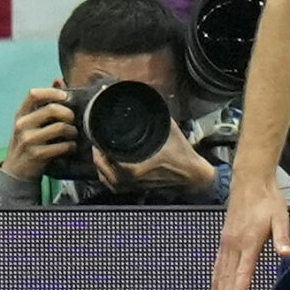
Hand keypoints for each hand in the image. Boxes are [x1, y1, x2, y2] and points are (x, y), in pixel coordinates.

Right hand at [3, 88, 76, 180]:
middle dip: (69, 114)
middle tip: (72, 121)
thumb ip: (44, 103)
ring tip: (72, 135)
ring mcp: (28, 140)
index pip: (34, 94)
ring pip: (60, 127)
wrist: (17, 171)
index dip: (53, 92)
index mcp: (21, 114)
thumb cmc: (29, 142)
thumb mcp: (31, 122)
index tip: (66, 97)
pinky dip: (71, 146)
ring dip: (72, 131)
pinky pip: (63, 145)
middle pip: (52, 109)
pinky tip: (70, 147)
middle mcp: (22, 125)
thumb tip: (59, 80)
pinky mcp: (37, 154)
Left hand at [98, 119, 217, 196]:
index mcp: (133, 168)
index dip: (98, 142)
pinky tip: (109, 164)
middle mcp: (129, 181)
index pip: (103, 156)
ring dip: (101, 163)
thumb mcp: (169, 129)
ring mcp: (130, 188)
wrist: (192, 175)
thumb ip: (156, 114)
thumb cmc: (182, 155)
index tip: (98, 132)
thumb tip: (146, 99)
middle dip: (97, 151)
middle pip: (100, 166)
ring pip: (103, 176)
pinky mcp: (133, 191)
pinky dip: (107, 174)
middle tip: (98, 138)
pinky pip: (111, 184)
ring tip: (103, 150)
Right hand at [213, 171, 289, 289]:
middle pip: (229, 276)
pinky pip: (218, 263)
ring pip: (221, 272)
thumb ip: (283, 237)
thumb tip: (287, 254)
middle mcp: (234, 244)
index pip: (243, 270)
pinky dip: (216, 278)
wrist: (250, 182)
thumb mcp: (281, 217)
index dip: (238, 289)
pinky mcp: (224, 239)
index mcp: (249, 241)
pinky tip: (215, 289)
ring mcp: (227, 242)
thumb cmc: (268, 200)